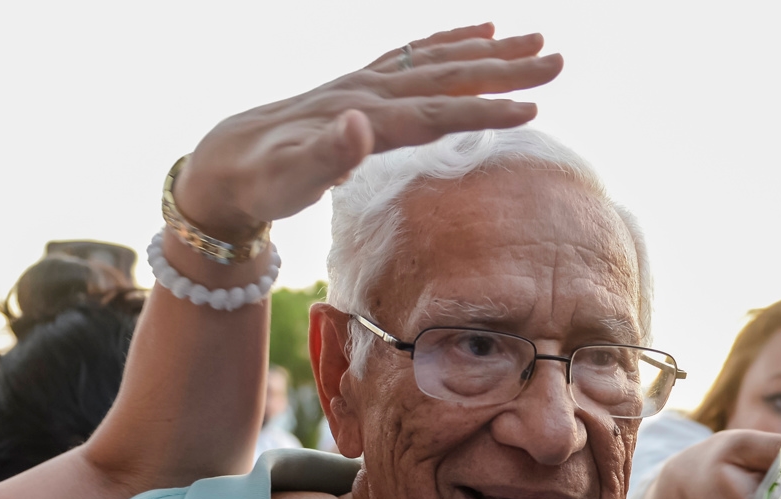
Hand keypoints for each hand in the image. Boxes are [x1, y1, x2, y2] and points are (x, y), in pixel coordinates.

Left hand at [174, 23, 562, 240]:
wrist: (222, 164)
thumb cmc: (258, 183)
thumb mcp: (286, 180)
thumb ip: (325, 157)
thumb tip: (361, 127)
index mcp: (361, 118)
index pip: (433, 113)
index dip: (483, 111)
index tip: (532, 108)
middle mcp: (367, 93)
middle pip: (446, 77)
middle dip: (505, 70)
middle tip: (558, 60)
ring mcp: (363, 85)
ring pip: (436, 61)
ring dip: (487, 52)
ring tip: (534, 40)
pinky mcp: (358, 89)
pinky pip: (414, 57)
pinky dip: (449, 42)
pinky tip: (477, 34)